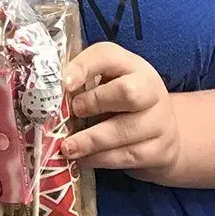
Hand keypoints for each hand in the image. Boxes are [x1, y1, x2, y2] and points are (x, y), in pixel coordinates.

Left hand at [60, 41, 179, 176]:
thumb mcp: (110, 84)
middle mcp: (151, 90)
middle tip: (74, 113)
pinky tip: (83, 160)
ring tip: (67, 147)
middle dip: (95, 103)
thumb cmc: (124, 104)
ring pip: (125, 131)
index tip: (64, 83)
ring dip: (91, 141)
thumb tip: (48, 94)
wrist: (167, 134)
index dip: (85, 67)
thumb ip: (84, 83)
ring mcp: (159, 122)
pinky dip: (101, 160)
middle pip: (128, 92)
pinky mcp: (160, 151)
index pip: (108, 55)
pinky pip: (127, 157)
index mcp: (133, 66)